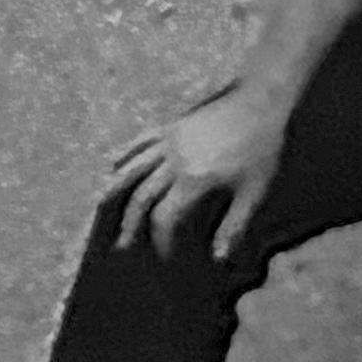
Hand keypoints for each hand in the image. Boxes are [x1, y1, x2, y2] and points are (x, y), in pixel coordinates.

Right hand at [103, 76, 290, 259]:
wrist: (261, 103)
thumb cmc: (261, 149)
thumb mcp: (253, 192)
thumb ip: (233, 225)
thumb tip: (219, 258)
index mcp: (195, 179)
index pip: (165, 216)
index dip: (161, 238)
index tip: (164, 253)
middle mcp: (175, 160)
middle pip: (143, 195)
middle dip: (130, 222)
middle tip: (122, 244)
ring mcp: (170, 140)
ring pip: (134, 166)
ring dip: (116, 187)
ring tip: (99, 203)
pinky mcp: (172, 125)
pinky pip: (141, 140)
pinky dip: (125, 153)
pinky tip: (113, 163)